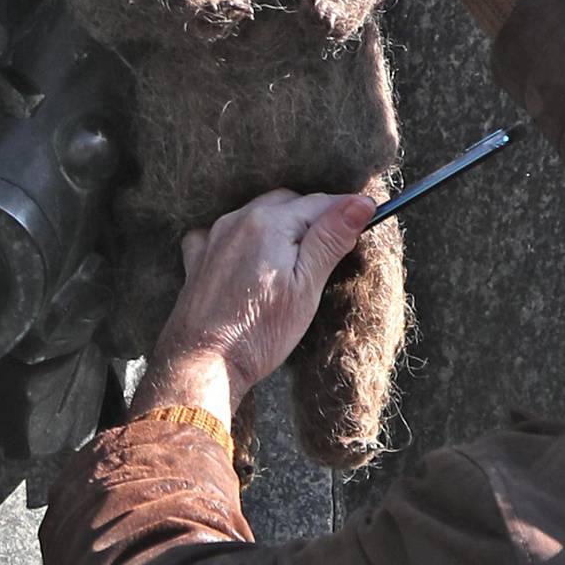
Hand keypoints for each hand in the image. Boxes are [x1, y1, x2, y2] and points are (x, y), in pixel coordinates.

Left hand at [132, 189, 375, 419]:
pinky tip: (247, 258)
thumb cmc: (260, 331)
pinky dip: (240, 237)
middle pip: (287, 204)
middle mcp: (238, 220)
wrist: (205, 362)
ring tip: (294, 256)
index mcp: (270, 222)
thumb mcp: (307, 287)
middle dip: (312, 217)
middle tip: (332, 247)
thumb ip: (331, 239)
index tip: (366, 219)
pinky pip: (221, 232)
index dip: (345, 211)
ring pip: (256, 214)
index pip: (319, 203)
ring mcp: (214, 237)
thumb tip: (360, 202)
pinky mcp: (198, 259)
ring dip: (279, 225)